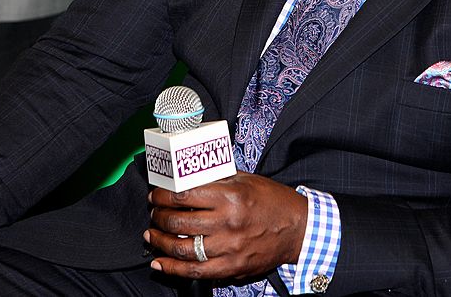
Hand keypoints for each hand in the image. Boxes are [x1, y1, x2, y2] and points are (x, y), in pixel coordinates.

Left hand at [145, 172, 307, 281]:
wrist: (298, 229)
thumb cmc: (273, 201)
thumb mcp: (246, 180)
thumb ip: (217, 179)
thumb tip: (188, 178)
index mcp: (230, 197)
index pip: (184, 196)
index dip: (163, 196)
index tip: (156, 195)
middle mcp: (228, 223)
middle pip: (179, 221)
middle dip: (159, 217)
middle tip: (154, 213)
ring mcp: (229, 248)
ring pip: (182, 248)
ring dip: (161, 242)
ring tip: (152, 235)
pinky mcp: (232, 267)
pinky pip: (195, 271)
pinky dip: (173, 268)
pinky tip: (160, 262)